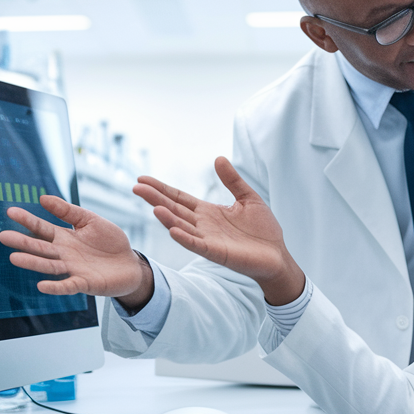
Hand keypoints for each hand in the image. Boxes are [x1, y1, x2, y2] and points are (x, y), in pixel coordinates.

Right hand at [0, 195, 153, 308]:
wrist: (130, 264)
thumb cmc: (110, 242)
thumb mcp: (90, 220)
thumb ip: (68, 211)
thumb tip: (43, 198)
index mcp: (64, 238)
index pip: (42, 228)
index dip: (27, 220)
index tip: (11, 212)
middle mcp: (64, 254)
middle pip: (40, 248)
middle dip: (23, 242)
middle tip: (4, 236)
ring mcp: (72, 270)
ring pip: (49, 266)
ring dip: (33, 263)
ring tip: (15, 258)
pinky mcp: (84, 283)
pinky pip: (68, 285)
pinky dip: (55, 287)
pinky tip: (42, 285)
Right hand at [135, 157, 305, 305]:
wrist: (277, 255)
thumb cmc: (263, 230)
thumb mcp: (248, 197)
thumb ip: (232, 180)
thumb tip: (218, 158)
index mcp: (208, 212)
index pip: (179, 198)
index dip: (161, 188)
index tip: (142, 179)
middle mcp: (203, 225)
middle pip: (174, 209)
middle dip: (155, 199)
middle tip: (136, 187)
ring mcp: (208, 240)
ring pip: (182, 227)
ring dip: (167, 218)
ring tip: (153, 207)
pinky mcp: (217, 253)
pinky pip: (197, 245)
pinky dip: (185, 238)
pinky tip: (173, 230)